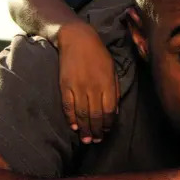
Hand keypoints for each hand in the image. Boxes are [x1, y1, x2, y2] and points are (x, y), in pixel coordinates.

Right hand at [56, 21, 119, 143]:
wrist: (77, 38)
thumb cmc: (98, 53)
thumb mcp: (112, 68)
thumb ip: (114, 89)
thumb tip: (114, 111)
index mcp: (107, 82)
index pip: (109, 110)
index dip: (108, 124)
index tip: (107, 131)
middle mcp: (93, 87)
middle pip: (95, 115)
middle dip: (97, 131)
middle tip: (97, 140)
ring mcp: (78, 87)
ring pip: (82, 114)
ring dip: (84, 129)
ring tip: (86, 139)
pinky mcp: (65, 86)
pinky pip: (68, 107)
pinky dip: (71, 119)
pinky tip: (74, 127)